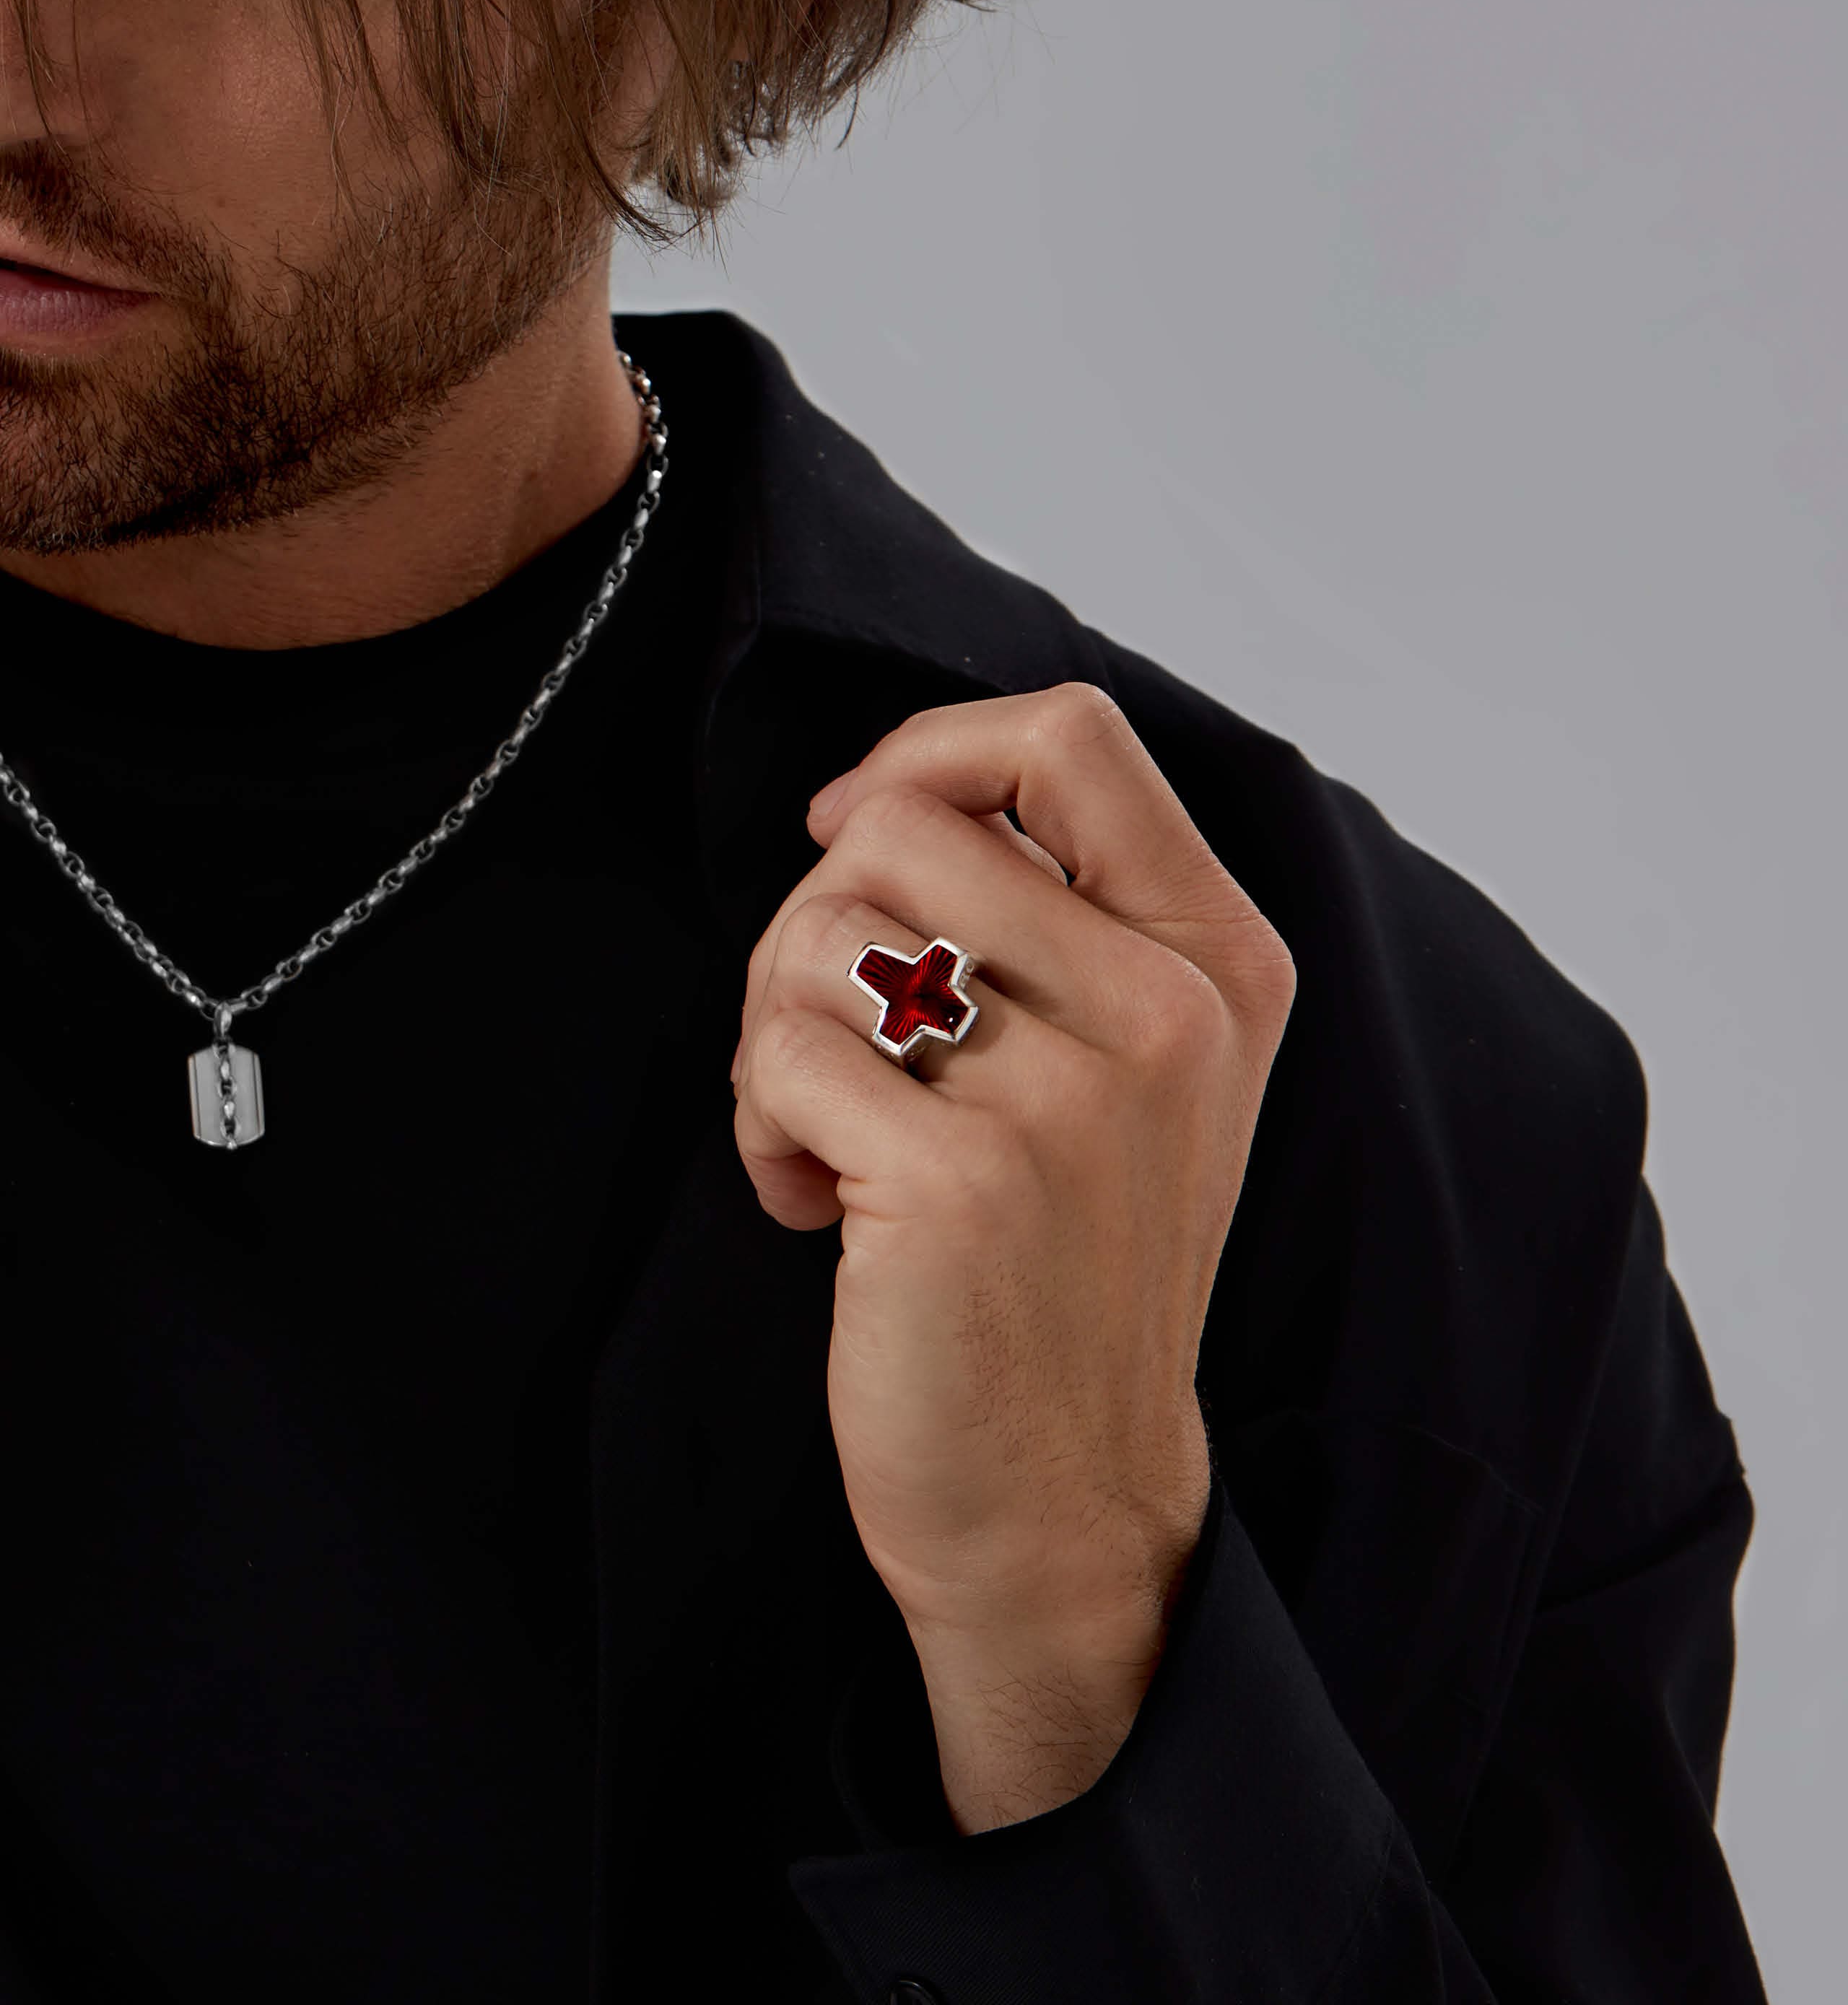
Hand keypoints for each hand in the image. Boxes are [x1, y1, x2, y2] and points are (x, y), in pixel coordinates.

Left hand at [730, 684, 1295, 1823]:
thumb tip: (875, 796)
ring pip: (821, 934)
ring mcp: (1073, 1100)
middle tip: (838, 1039)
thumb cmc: (1067, 1265)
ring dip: (781, 1028)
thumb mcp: (1130, 1070)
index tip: (859, 837)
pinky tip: (820, 1201)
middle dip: (819, 919)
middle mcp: (1169, 1012)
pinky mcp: (960, 1181)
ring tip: (832, 1132)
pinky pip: (779, 1054)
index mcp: (1218, 960)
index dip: (929, 752)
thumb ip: (1053, 919)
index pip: (1068, 736)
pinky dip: (762, 1123)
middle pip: (901, 822)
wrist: (1068, 1503)